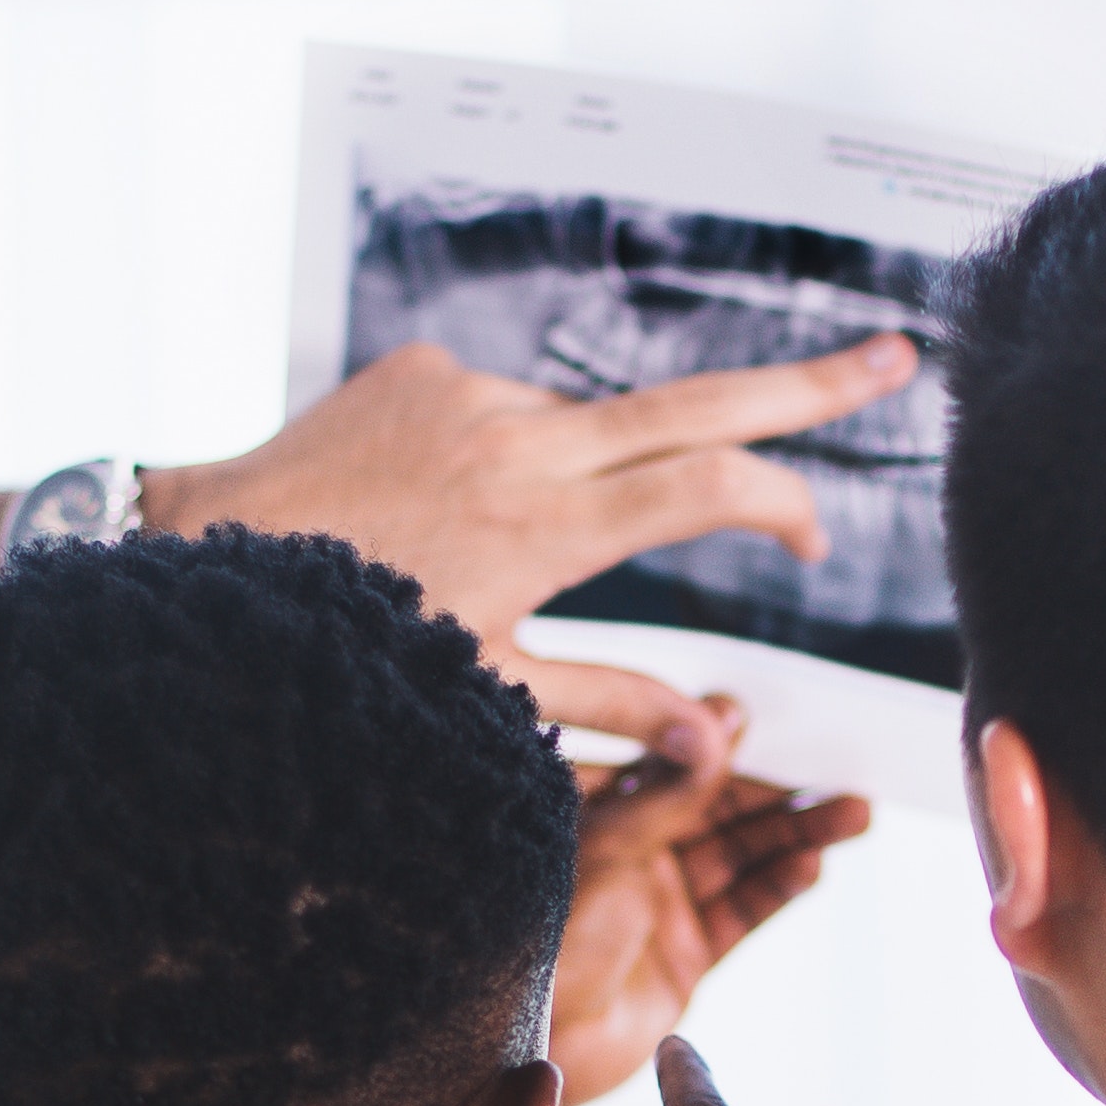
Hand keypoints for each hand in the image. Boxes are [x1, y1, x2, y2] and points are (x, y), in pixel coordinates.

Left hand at [155, 335, 921, 746]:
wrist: (207, 555)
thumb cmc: (348, 646)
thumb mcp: (486, 693)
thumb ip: (612, 706)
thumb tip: (722, 747)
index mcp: (543, 525)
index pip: (707, 485)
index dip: (782, 504)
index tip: (814, 540)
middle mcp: (520, 441)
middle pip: (700, 400)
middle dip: (808, 385)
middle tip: (899, 359)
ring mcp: (473, 392)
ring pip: (586, 427)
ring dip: (587, 480)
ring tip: (479, 557)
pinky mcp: (428, 366)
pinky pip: (508, 411)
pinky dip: (510, 460)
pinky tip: (437, 516)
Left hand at [553, 699, 875, 1103]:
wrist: (526, 1051)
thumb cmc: (538, 941)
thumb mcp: (605, 849)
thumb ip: (668, 792)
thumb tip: (721, 726)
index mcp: (594, 815)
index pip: (667, 764)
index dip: (713, 742)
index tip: (758, 718)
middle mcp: (629, 855)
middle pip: (717, 809)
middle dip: (776, 792)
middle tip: (837, 772)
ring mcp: (659, 906)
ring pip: (740, 858)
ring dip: (796, 836)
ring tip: (853, 814)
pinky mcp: (684, 957)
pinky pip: (741, 913)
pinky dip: (777, 889)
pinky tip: (811, 866)